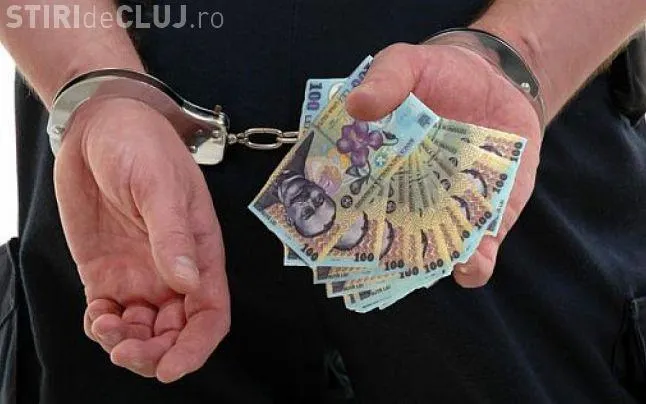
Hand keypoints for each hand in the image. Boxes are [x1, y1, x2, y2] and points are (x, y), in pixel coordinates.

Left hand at [54, 98, 229, 381]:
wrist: (100, 127)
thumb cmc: (143, 146)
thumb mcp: (161, 185)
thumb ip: (173, 234)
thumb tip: (187, 282)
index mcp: (200, 253)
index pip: (210, 314)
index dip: (196, 347)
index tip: (170, 367)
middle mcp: (174, 271)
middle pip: (176, 332)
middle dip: (155, 353)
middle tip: (126, 351)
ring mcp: (140, 273)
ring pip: (143, 331)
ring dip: (126, 344)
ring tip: (105, 327)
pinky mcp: (107, 272)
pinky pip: (110, 315)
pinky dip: (102, 328)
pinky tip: (95, 316)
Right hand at [346, 43, 541, 287]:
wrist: (501, 82)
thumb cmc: (443, 74)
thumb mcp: (409, 64)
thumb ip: (385, 80)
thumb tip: (355, 105)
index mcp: (375, 168)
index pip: (346, 200)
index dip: (332, 218)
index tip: (321, 230)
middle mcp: (404, 199)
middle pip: (382, 238)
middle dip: (373, 255)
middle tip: (367, 260)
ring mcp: (445, 214)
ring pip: (428, 256)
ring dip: (423, 267)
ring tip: (422, 263)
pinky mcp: (485, 222)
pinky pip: (477, 255)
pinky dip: (474, 266)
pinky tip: (469, 261)